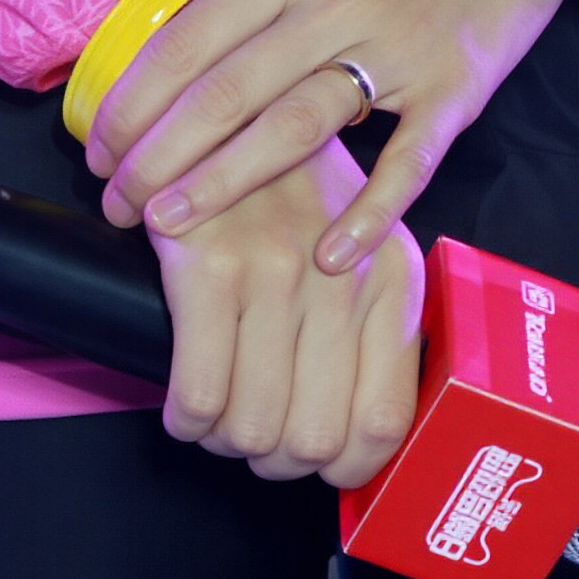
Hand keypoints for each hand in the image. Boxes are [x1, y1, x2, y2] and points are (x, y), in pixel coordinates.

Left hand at [90, 0, 578, 275]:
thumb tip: (182, 64)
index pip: (189, 44)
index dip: (134, 104)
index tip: (98, 154)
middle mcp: (333, 3)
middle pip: (225, 92)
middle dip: (158, 158)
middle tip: (117, 207)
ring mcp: (397, 47)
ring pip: (295, 126)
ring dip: (224, 182)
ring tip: (170, 229)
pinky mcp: (457, 87)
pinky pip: (406, 163)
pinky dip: (366, 215)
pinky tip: (327, 256)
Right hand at [155, 141, 420, 486]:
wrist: (232, 109)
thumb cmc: (300, 194)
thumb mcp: (368, 247)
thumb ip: (375, 330)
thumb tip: (354, 440)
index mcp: (392, 283)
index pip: (381, 425)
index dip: (340, 469)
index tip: (310, 457)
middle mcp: (343, 283)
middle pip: (310, 441)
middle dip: (273, 460)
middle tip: (254, 434)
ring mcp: (277, 275)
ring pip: (252, 430)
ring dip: (227, 442)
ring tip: (218, 416)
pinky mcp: (210, 268)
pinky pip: (200, 396)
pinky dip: (188, 420)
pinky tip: (186, 404)